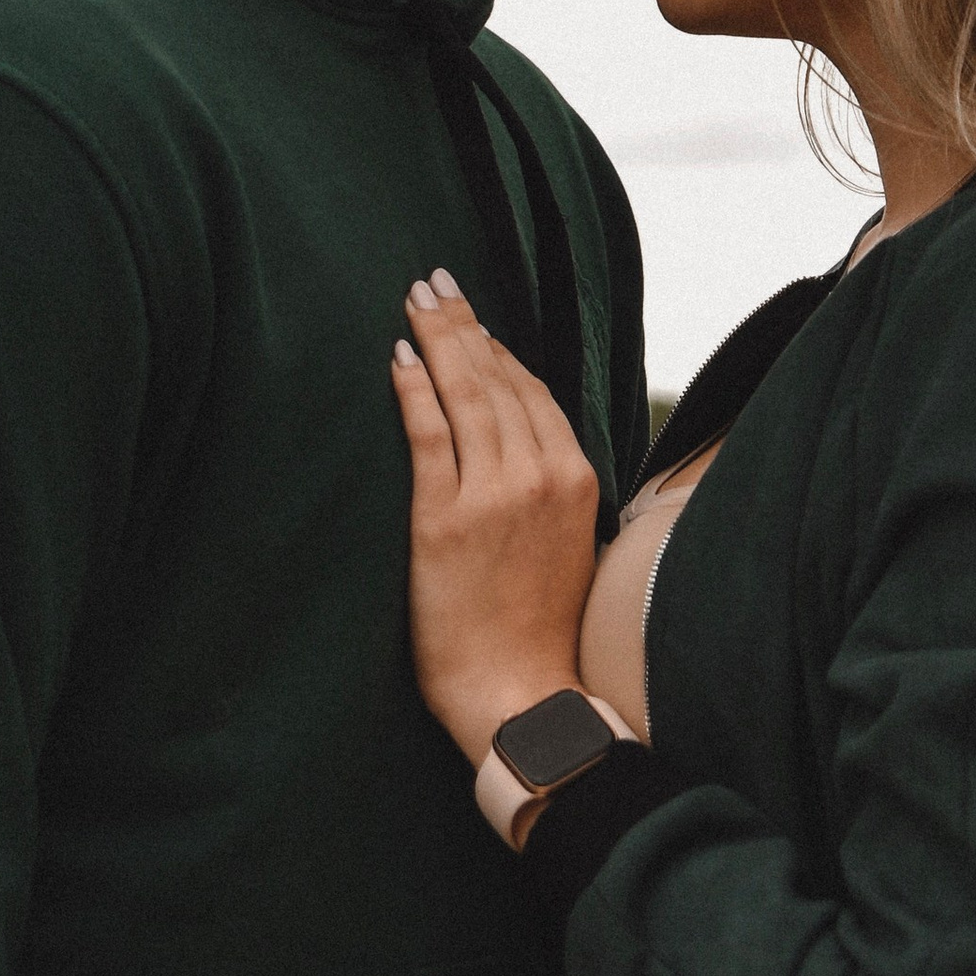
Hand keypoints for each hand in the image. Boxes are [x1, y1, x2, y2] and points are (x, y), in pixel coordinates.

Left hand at [390, 269, 600, 770]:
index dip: (499, 347)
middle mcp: (541, 474)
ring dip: (437, 338)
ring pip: (466, 392)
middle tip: (436, 282)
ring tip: (414, 302)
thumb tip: (524, 446)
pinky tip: (398, 357)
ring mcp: (493, 493)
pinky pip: (428, 432)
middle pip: (498, 377)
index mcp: (576, 477)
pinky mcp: (444, 518)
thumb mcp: (571, 543)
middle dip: (464, 324)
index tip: (474, 319)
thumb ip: (554, 488)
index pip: (534, 390)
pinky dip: (413, 387)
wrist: (520, 693)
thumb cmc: (541, 630)